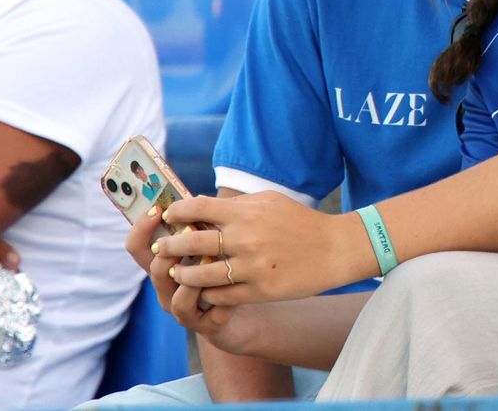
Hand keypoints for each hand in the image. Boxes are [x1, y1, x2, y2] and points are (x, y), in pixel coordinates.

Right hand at [123, 207, 259, 352]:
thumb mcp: (213, 242)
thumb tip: (197, 195)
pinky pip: (205, 315)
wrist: (249, 307)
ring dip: (192, 277)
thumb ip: (201, 225)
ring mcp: (183, 310)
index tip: (158, 208)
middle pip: (153, 269)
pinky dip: (217, 298)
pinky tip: (234, 285)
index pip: (138, 246)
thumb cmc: (226, 267)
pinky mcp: (205, 326)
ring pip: (175, 297)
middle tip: (190, 230)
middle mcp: (167, 288)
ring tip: (211, 260)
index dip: (142, 226)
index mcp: (165, 264)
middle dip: (169, 250)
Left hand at [156, 192, 359, 306]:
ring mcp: (251, 267)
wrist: (334, 249)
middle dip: (170, 245)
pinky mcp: (260, 291)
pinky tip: (203, 292)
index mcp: (245, 213)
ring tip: (178, 273)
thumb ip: (237, 205)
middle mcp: (244, 239)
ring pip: (201, 275)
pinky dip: (208, 294)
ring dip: (184, 274)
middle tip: (162, 248)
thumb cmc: (300, 221)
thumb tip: (205, 206)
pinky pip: (222, 296)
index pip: (198, 208)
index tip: (169, 215)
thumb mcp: (269, 201)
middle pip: (192, 242)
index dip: (177, 211)